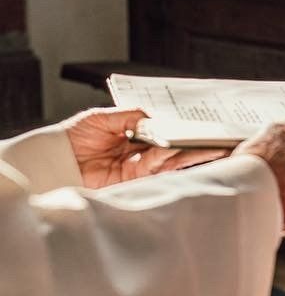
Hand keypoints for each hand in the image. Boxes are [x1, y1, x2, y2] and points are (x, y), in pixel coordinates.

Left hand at [62, 107, 227, 189]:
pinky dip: (175, 159)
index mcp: (134, 135)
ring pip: (174, 158)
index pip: (165, 130)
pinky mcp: (133, 179)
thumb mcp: (102, 117)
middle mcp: (140, 151)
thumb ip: (130, 116)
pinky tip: (191, 152)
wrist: (51, 161)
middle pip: (175, 146)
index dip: (184, 127)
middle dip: (198, 142)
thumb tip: (155, 117)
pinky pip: (159, 167)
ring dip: (195, 152)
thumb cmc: (72, 137)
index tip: (205, 124)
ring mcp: (138, 166)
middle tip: (222, 137)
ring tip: (217, 146)